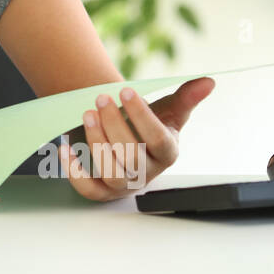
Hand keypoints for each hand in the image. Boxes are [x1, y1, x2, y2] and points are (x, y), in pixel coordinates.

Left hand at [58, 76, 214, 201]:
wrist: (127, 142)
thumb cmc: (148, 126)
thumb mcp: (168, 112)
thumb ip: (186, 98)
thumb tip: (208, 81)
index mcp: (167, 153)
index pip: (157, 139)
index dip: (142, 116)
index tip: (126, 90)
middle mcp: (148, 173)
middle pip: (131, 156)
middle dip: (114, 125)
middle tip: (100, 98)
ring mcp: (125, 185)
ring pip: (111, 172)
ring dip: (96, 143)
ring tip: (87, 114)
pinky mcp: (103, 192)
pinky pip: (88, 189)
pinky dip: (74, 172)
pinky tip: (64, 147)